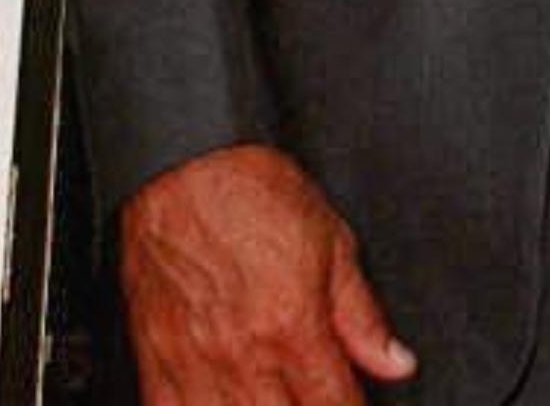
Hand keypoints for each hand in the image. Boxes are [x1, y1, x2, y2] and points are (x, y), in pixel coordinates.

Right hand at [119, 144, 415, 404]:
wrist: (182, 167)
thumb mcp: (332, 242)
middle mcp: (242, 354)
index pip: (335, 405)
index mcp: (293, 326)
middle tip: (315, 400)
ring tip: (275, 404)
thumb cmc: (252, 192)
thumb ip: (362, 315)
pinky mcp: (154, 360)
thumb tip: (396, 361)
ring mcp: (193, 363)